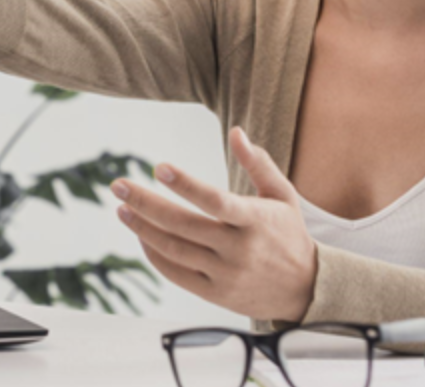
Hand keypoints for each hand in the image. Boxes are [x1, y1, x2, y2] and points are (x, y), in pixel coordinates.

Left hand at [110, 126, 316, 321]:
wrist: (306, 290)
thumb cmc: (289, 234)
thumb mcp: (282, 195)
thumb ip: (258, 163)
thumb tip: (236, 131)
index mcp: (255, 220)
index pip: (215, 200)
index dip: (186, 184)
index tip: (159, 168)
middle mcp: (238, 248)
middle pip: (183, 225)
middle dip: (145, 203)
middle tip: (118, 185)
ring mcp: (225, 273)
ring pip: (174, 250)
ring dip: (142, 228)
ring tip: (122, 208)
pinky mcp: (216, 293)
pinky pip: (176, 273)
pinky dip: (155, 254)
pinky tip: (141, 235)